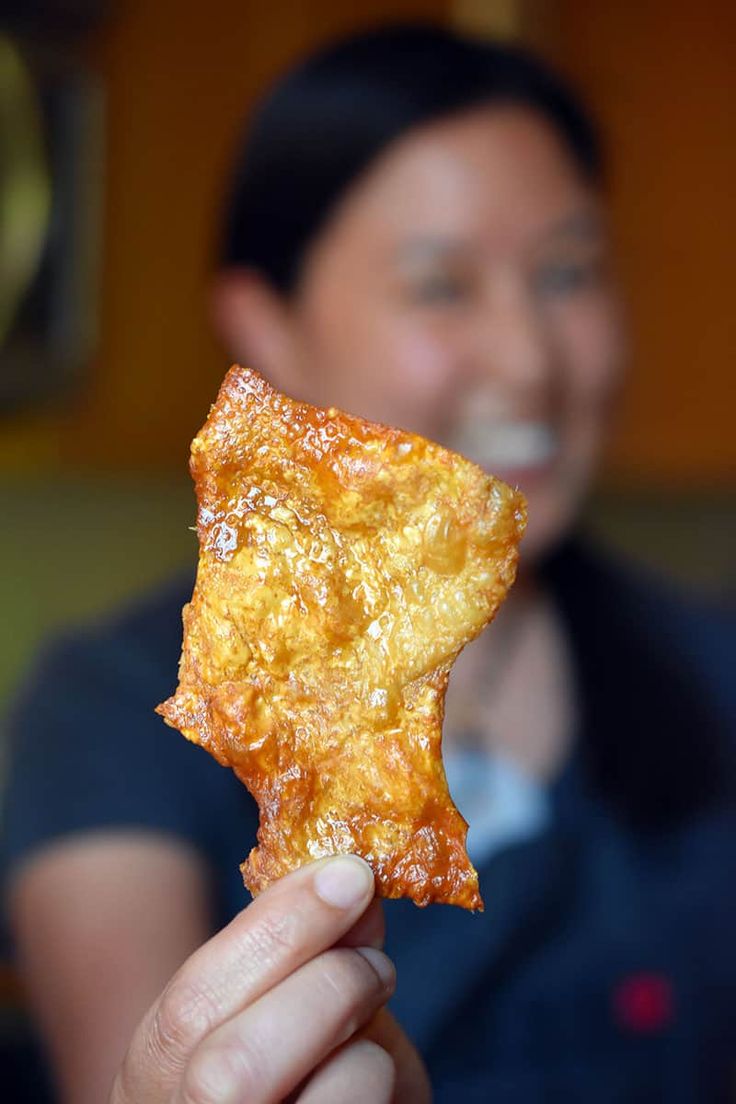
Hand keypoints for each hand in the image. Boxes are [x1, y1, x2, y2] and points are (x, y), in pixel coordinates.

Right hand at [109, 855, 429, 1102]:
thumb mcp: (270, 1011)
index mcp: (149, 1081)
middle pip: (233, 1069)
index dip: (273, 930)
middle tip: (376, 961)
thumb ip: (295, 958)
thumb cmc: (283, 1078)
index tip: (346, 874)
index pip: (189, 1005)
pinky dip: (390, 1083)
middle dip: (325, 987)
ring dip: (368, 1045)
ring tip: (375, 1028)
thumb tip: (347, 885)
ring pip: (318, 1103)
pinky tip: (380, 1080)